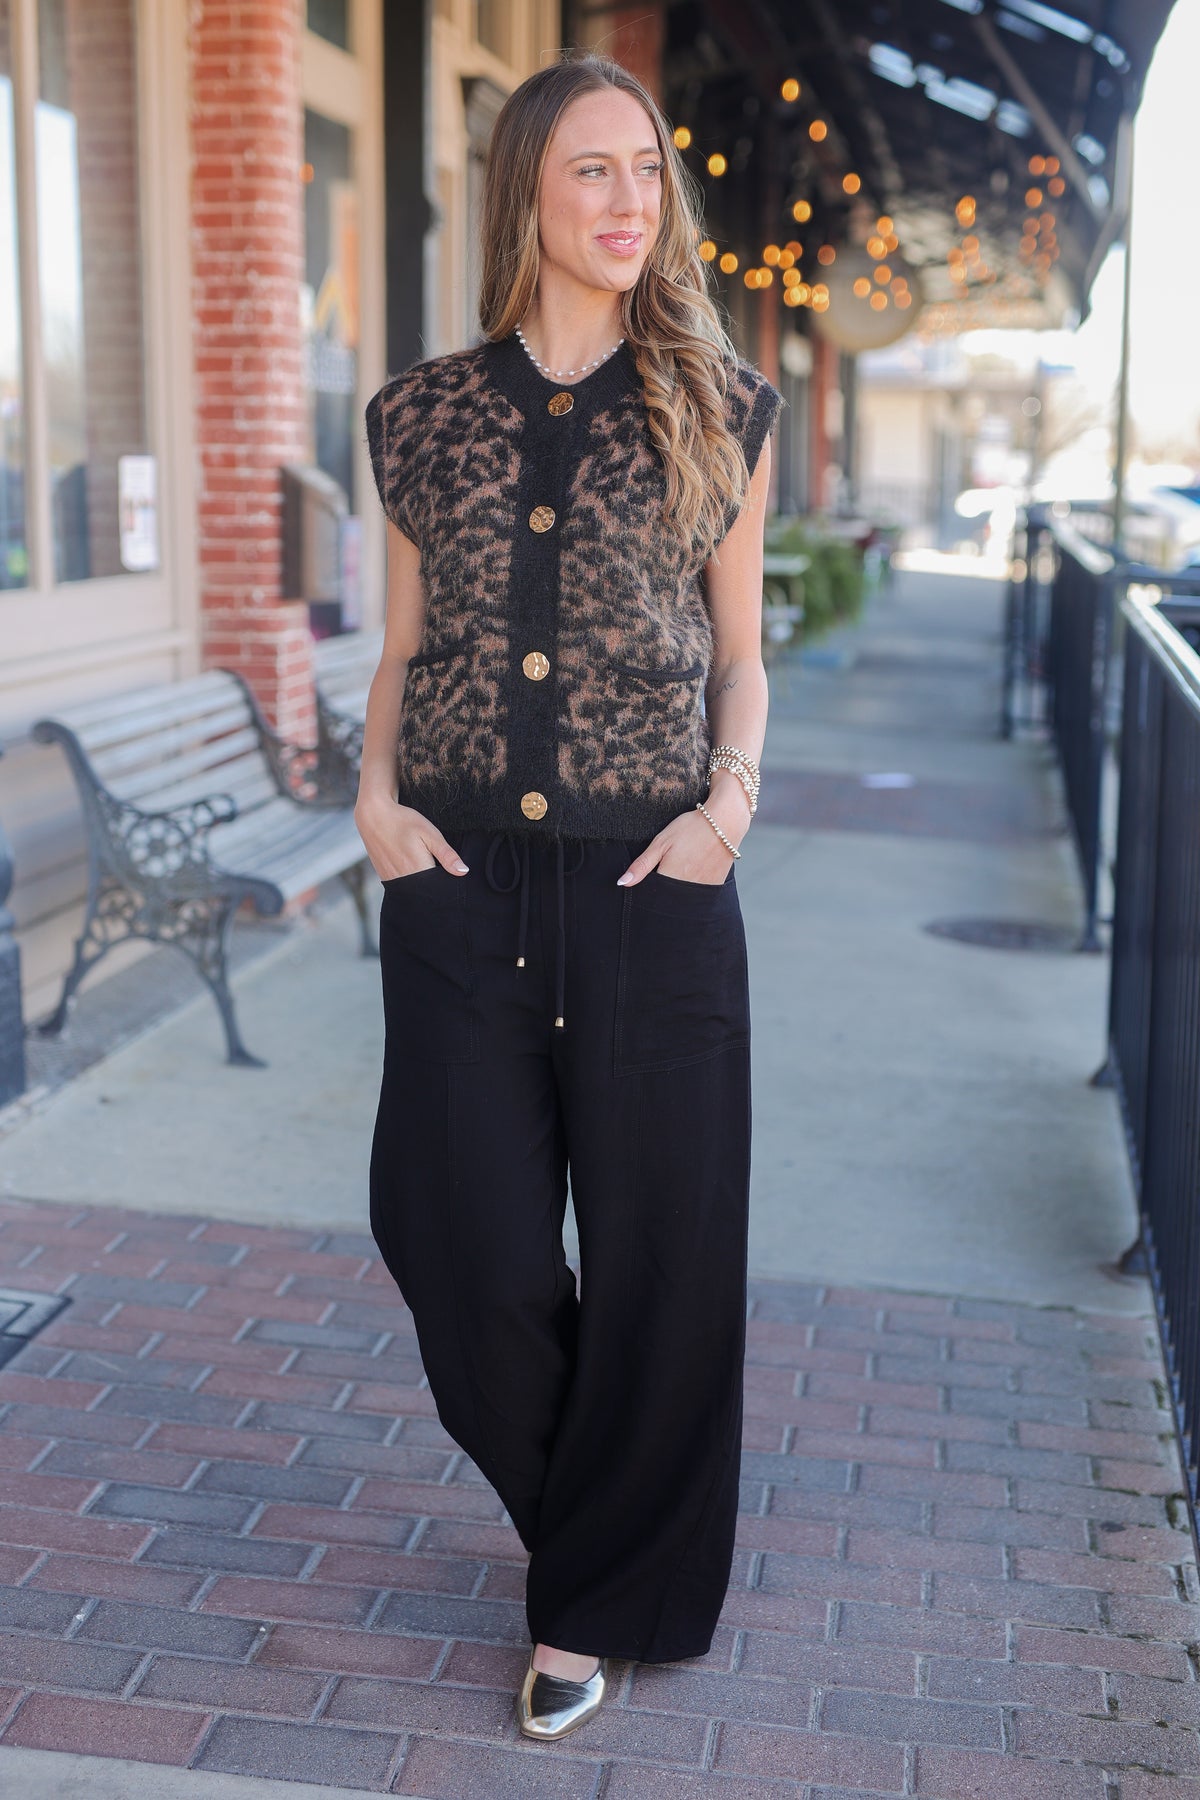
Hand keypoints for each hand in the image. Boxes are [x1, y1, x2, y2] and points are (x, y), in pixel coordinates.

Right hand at [353, 794, 467, 880]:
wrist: (373, 816)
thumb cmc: (403, 821)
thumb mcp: (430, 833)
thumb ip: (447, 854)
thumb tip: (463, 872)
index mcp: (418, 870)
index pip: (439, 889)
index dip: (448, 884)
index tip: (452, 875)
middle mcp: (404, 880)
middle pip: (427, 892)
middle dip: (436, 885)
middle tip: (438, 866)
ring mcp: (393, 881)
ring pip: (415, 891)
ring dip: (424, 884)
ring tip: (425, 865)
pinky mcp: (386, 878)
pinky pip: (404, 886)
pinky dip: (412, 881)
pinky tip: (414, 867)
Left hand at [617, 805, 740, 886]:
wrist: (725, 822)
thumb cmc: (690, 828)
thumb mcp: (661, 842)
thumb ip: (641, 865)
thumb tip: (622, 883)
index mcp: (670, 878)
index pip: (651, 895)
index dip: (646, 889)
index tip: (649, 877)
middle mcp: (686, 888)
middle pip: (667, 900)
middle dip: (662, 891)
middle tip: (669, 866)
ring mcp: (702, 889)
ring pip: (683, 898)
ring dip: (677, 891)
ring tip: (682, 866)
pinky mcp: (714, 886)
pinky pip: (698, 895)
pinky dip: (692, 889)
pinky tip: (693, 871)